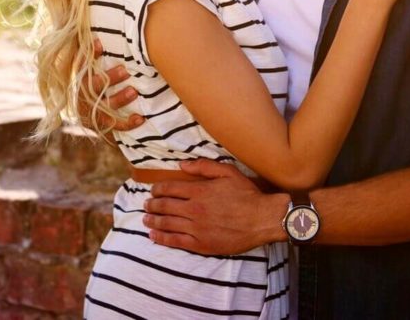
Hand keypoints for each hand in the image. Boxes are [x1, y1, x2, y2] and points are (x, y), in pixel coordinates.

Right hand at [76, 38, 144, 132]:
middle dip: (110, 78)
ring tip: (134, 91)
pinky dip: (126, 122)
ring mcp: (89, 111)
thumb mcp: (90, 69)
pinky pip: (113, 125)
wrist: (87, 115)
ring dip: (119, 99)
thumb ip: (93, 53)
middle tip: (126, 70)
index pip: (80, 65)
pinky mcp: (98, 125)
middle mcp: (81, 95)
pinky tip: (140, 118)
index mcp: (79, 79)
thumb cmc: (94, 83)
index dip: (88, 54)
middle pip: (93, 86)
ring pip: (103, 106)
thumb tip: (104, 29)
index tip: (99, 42)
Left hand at [143, 158, 287, 253]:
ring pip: (167, 223)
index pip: (170, 188)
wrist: (263, 219)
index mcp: (199, 190)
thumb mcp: (228, 172)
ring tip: (145, 218)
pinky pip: (175, 241)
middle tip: (146, 204)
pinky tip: (153, 235)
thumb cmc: (247, 195)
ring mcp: (197, 228)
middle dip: (152, 204)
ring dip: (153, 220)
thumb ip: (203, 166)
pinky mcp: (201, 244)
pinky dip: (161, 238)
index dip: (158, 189)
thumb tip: (182, 164)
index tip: (153, 190)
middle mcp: (194, 209)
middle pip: (165, 206)